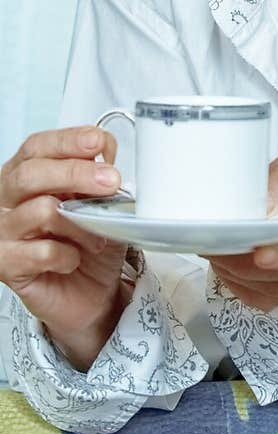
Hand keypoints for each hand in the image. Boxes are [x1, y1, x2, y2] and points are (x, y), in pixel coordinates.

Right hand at [0, 126, 130, 367]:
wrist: (89, 292)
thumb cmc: (89, 242)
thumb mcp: (100, 203)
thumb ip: (98, 178)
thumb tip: (105, 160)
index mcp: (27, 175)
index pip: (37, 147)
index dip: (67, 140)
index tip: (98, 142)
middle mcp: (9, 200)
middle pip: (31, 174)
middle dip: (76, 173)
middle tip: (110, 181)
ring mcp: (5, 232)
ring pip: (40, 211)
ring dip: (80, 222)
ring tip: (98, 235)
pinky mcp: (8, 265)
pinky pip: (41, 252)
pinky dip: (68, 254)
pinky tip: (75, 259)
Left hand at [208, 153, 277, 312]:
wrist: (274, 205)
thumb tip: (270, 207)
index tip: (260, 254)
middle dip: (251, 263)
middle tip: (224, 245)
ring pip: (266, 290)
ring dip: (238, 270)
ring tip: (224, 245)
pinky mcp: (274, 299)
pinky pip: (252, 298)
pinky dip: (235, 280)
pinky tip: (230, 259)